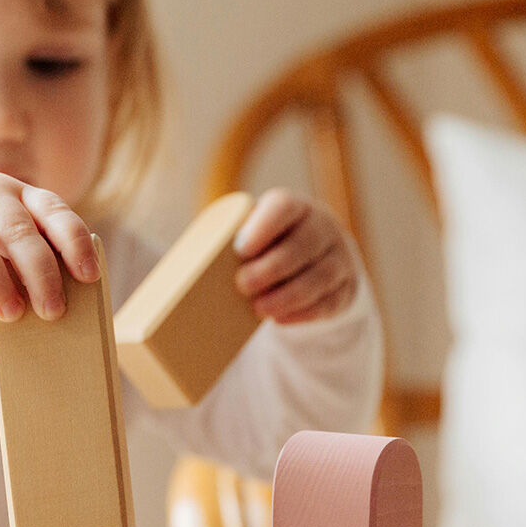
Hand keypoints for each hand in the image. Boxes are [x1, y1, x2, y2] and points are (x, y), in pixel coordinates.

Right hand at [0, 171, 98, 321]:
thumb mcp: (8, 241)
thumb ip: (30, 261)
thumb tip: (59, 304)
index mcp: (19, 194)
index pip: (54, 211)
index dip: (74, 242)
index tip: (89, 276)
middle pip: (16, 229)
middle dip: (39, 271)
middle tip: (53, 311)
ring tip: (9, 313)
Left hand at [233, 189, 358, 323]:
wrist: (317, 254)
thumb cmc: (269, 245)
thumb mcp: (255, 232)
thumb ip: (228, 241)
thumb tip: (179, 266)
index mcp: (295, 207)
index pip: (284, 207)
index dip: (264, 227)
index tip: (240, 248)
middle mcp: (322, 228)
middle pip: (303, 245)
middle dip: (272, 268)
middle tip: (242, 285)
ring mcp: (339, 257)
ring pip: (320, 276)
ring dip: (288, 295)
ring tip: (259, 309)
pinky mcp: (346, 288)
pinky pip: (329, 301)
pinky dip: (304, 312)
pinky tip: (280, 319)